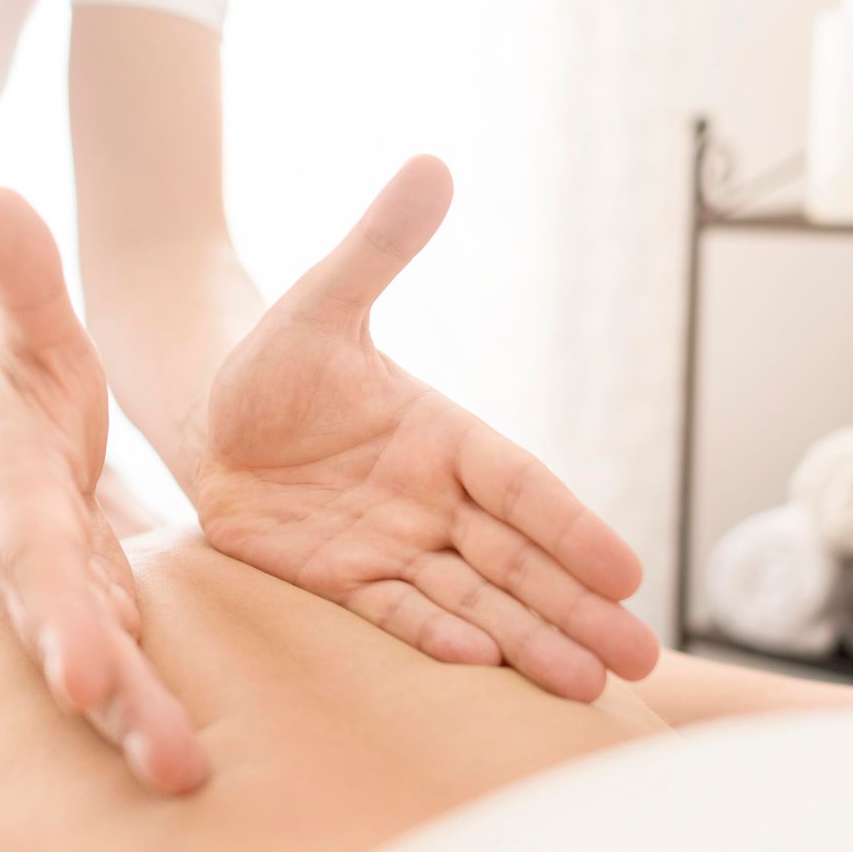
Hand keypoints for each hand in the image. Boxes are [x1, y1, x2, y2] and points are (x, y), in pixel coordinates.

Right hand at [0, 190, 203, 792]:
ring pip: (107, 685)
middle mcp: (45, 580)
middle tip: (164, 762)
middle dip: (114, 703)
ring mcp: (74, 619)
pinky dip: (154, 725)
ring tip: (188, 782)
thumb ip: (20, 284)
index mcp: (22, 512)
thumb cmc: (17, 411)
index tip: (83, 670)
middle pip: (78, 647)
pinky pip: (133, 689)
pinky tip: (204, 771)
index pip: (43, 566)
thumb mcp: (30, 343)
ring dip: (141, 730)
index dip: (65, 617)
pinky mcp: (107, 640)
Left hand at [193, 157, 659, 700]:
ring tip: (587, 685)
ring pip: (473, 601)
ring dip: (529, 642)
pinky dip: (436, 639)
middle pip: (518, 561)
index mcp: (447, 435)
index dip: (572, 529)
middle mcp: (433, 500)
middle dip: (577, 610)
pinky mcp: (340, 582)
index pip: (522, 488)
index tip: (626, 571)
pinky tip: (483, 665)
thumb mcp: (323, 301)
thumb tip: (432, 165)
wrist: (212, 416)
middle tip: (640, 659)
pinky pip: (394, 614)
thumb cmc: (277, 358)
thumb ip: (380, 247)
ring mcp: (391, 546)